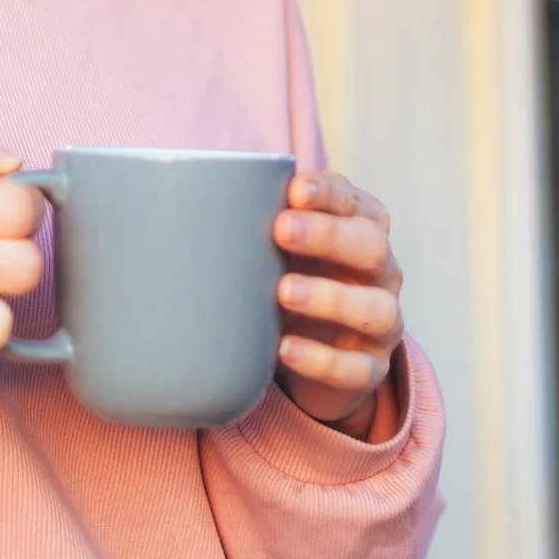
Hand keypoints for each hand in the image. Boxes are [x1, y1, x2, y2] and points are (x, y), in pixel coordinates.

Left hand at [272, 169, 403, 438]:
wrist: (312, 351)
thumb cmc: (288, 277)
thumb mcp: (274, 247)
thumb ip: (248, 221)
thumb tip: (178, 200)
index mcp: (361, 230)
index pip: (355, 202)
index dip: (329, 193)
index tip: (294, 189)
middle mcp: (380, 273)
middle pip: (373, 246)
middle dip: (329, 235)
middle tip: (280, 230)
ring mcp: (380, 323)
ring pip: (377, 309)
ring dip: (331, 297)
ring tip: (283, 292)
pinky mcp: (370, 369)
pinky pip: (358, 368)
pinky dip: (323, 360)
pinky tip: (285, 349)